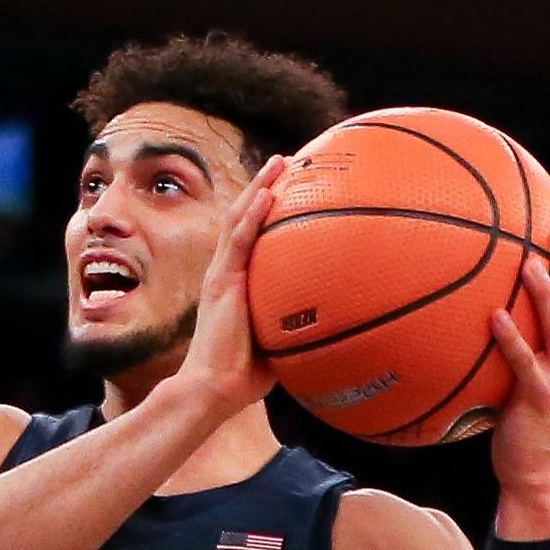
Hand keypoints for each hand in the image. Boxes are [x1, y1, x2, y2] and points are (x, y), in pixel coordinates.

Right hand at [172, 154, 287, 415]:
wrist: (213, 388)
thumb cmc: (243, 376)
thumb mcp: (280, 345)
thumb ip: (299, 328)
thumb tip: (337, 327)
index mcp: (236, 285)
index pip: (251, 238)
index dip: (267, 211)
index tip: (289, 189)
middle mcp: (225, 273)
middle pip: (244, 218)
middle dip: (264, 187)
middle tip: (286, 162)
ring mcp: (221, 275)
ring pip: (239, 219)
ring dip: (259, 188)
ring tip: (279, 163)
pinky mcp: (221, 283)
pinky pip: (239, 241)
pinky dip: (252, 214)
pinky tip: (267, 192)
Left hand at [487, 224, 549, 538]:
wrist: (540, 477)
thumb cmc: (534, 429)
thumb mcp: (546, 384)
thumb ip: (540, 352)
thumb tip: (507, 317)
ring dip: (545, 293)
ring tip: (528, 263)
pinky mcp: (539, 399)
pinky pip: (524, 363)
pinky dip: (511, 338)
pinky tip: (494, 316)